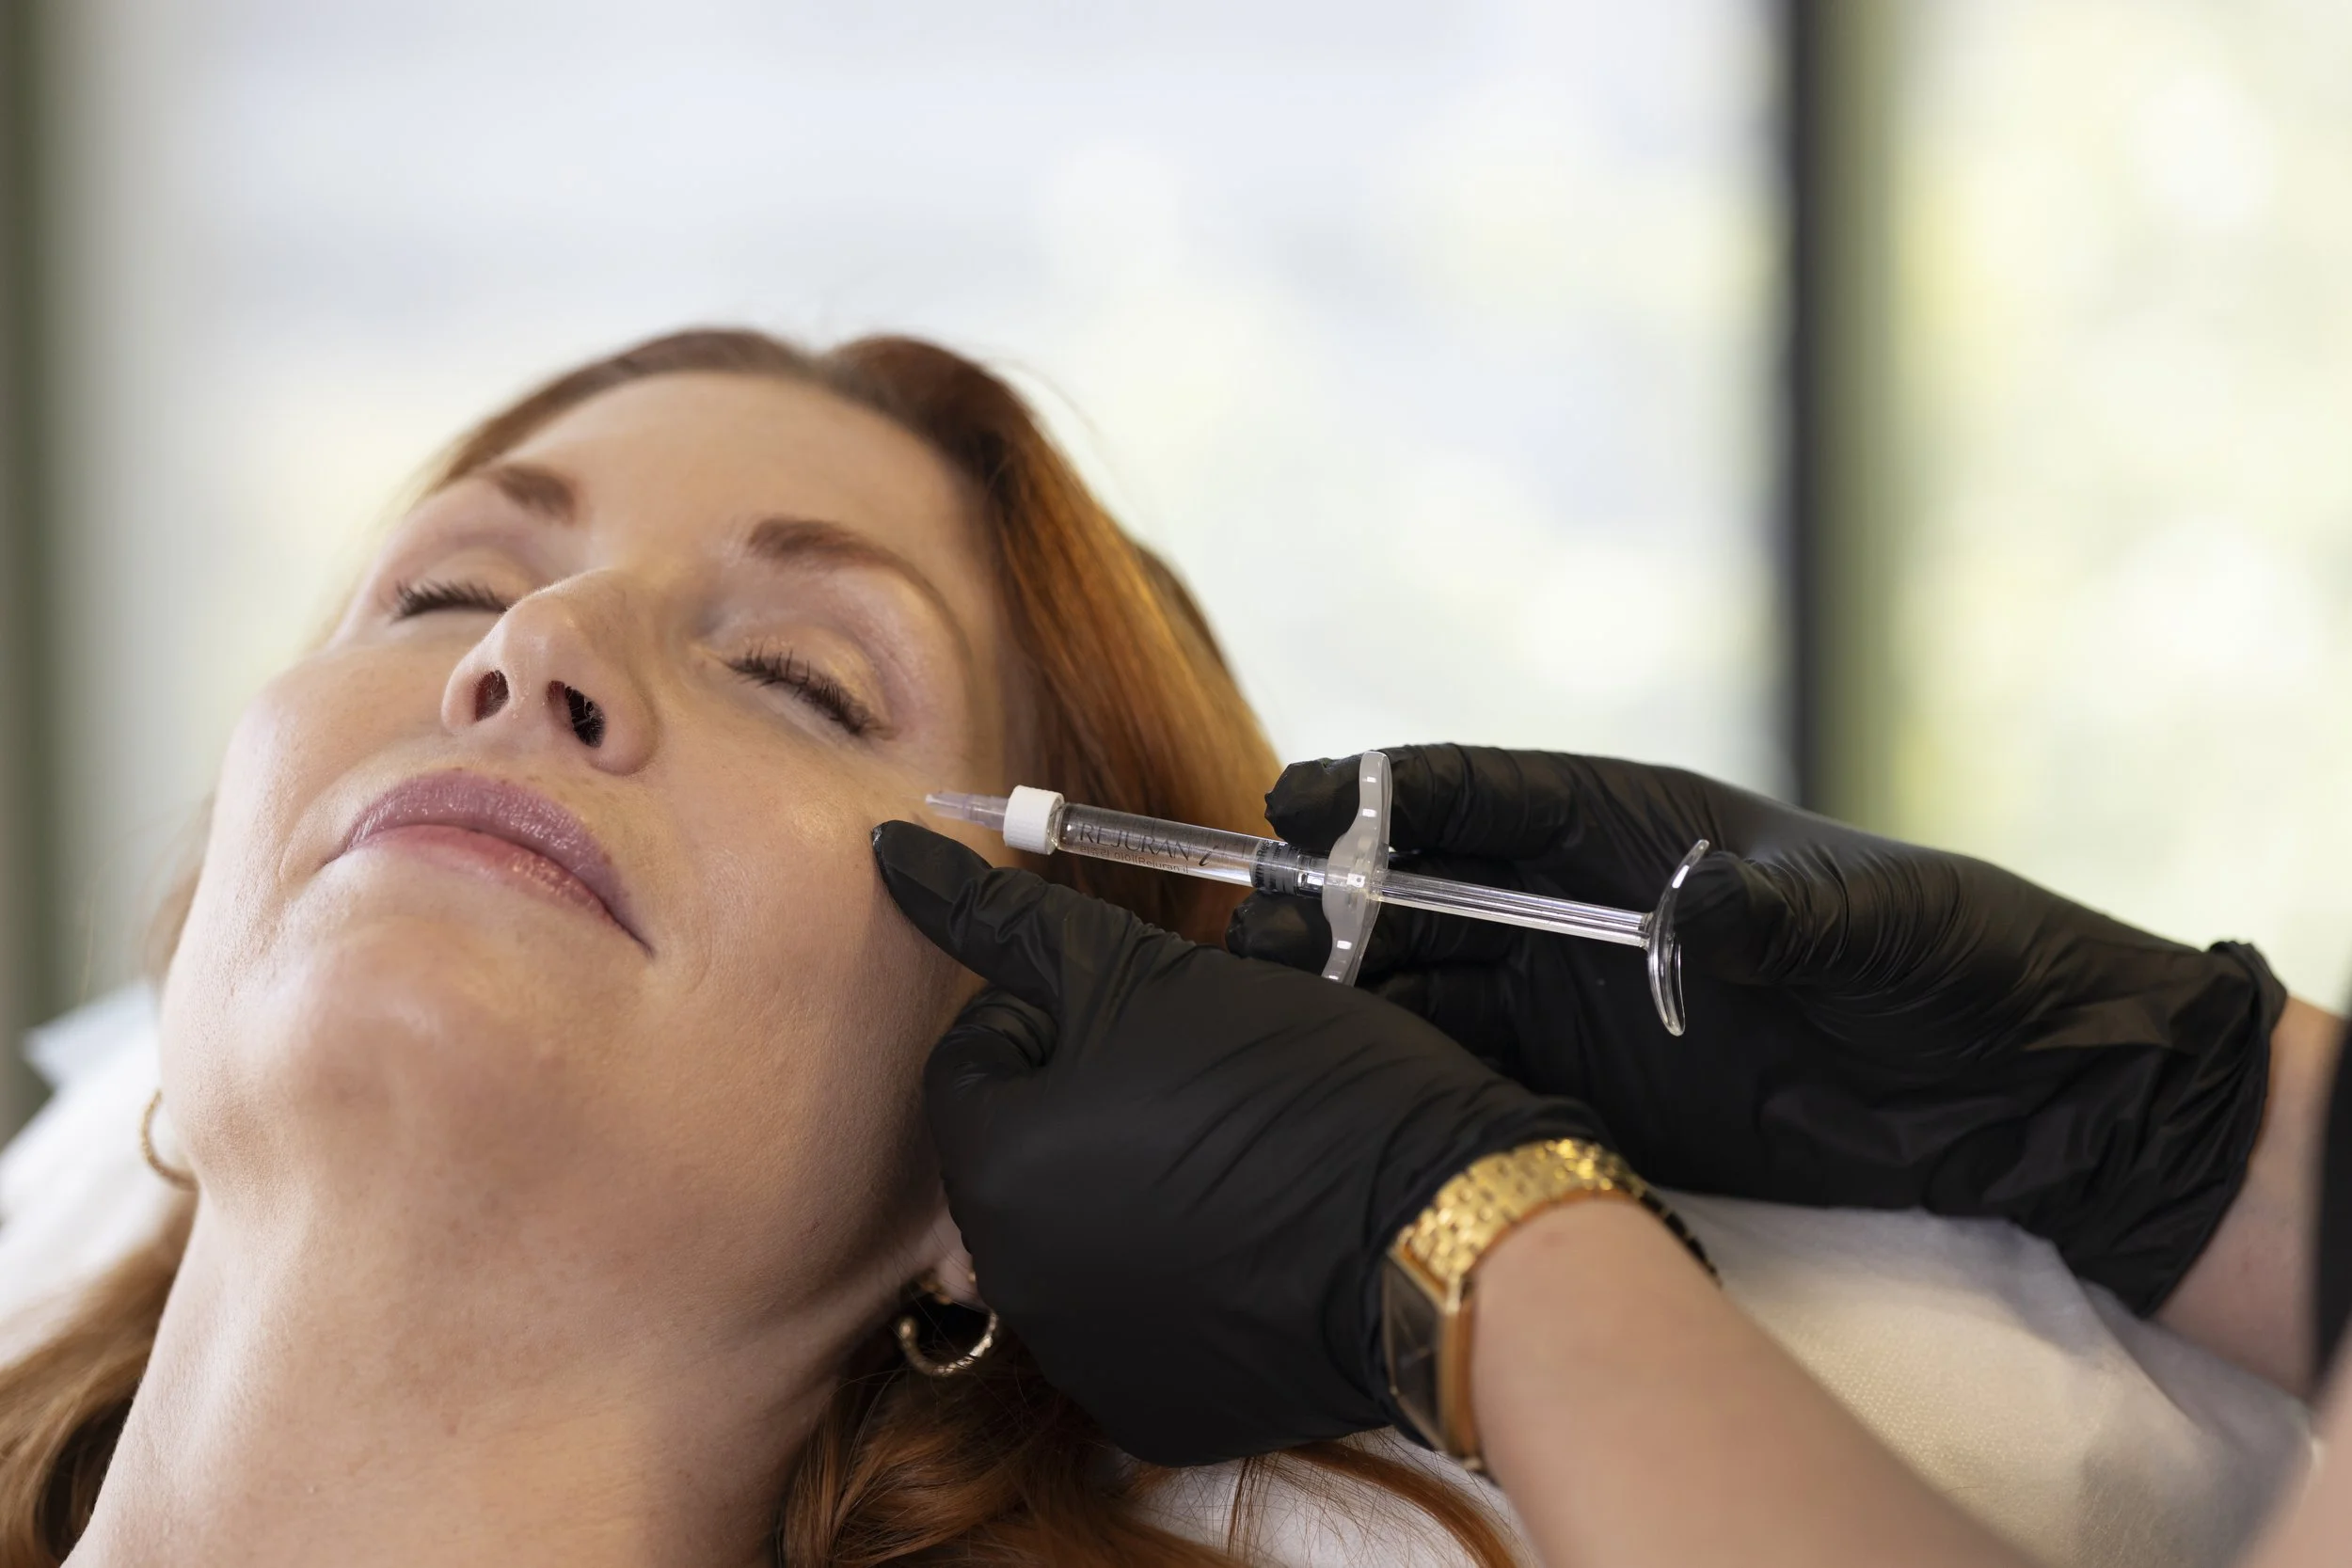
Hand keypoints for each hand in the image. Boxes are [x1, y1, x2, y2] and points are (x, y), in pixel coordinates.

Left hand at [870, 819, 1620, 1465]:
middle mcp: (1010, 1277)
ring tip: (1230, 1150)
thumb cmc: (1301, 1086)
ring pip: (1068, 1229)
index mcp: (997, 1161)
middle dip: (1082, 1099)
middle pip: (1013, 1149)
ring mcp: (1077, 1355)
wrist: (1445, 1232)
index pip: (972, 1056)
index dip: (1056, 1014)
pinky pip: (1125, 1316)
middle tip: (1193, 1073)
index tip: (1148, 1014)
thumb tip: (895, 853)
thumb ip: (1013, 924)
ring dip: (1123, 1180)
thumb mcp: (1150, 974)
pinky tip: (1244, 1236)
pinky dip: (1166, 1271)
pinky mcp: (1148, 1408)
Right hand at [1225, 745, 2284, 1312]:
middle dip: (1332, 907)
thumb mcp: (1875, 926)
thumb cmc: (1957, 960)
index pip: (1477, 793)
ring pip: (1427, 986)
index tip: (1287, 807)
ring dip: (1352, 1000)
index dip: (1375, 794)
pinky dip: (1408, 1080)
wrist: (2022, 1086)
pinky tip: (1349, 1099)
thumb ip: (1778, 916)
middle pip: (1422, 892)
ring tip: (1271, 1028)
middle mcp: (1581, 904)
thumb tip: (1687, 919)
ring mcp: (1579, 996)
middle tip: (1251, 944)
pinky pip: (1473, 1074)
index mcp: (1632, 824)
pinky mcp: (1594, 1088)